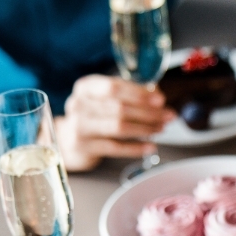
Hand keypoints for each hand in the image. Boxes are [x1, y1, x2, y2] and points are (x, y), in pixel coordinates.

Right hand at [55, 75, 173, 171]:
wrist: (67, 141)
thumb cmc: (93, 115)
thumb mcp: (104, 99)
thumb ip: (128, 94)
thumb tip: (157, 96)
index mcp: (86, 87)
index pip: (114, 87)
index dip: (139, 93)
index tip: (160, 100)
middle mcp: (79, 105)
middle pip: (119, 108)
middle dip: (148, 112)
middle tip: (168, 116)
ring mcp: (80, 127)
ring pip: (119, 127)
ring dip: (145, 128)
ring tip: (161, 128)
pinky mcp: (84, 147)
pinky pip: (115, 148)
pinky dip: (136, 148)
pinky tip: (151, 147)